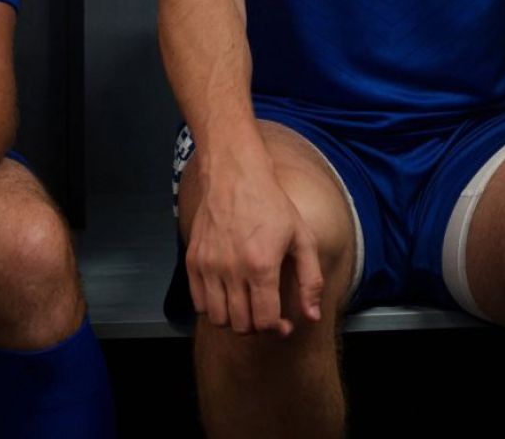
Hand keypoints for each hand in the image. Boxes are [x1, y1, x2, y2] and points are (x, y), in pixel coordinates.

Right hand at [185, 157, 324, 336]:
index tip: (282, 323)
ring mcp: (208, 266)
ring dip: (234, 320)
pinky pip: (198, 303)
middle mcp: (232, 269)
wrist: (235, 176)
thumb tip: (312, 316)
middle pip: (240, 325)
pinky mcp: (193, 261)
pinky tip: (227, 295)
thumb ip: (310, 280)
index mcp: (261, 265)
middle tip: (265, 313)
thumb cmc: (272, 205)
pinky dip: (212, 308)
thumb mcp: (302, 237)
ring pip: (217, 318)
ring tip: (246, 305)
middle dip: (257, 325)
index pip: (264, 321)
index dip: (276, 329)